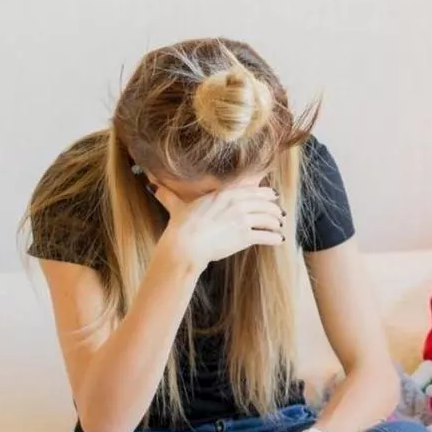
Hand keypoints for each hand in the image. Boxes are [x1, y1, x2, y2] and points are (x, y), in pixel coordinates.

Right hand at [154, 181, 285, 270]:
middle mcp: (236, 203)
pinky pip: (266, 235)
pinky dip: (275, 238)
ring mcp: (242, 219)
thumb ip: (169, 196)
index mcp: (224, 193)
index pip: (252, 190)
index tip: (271, 195)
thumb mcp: (178, 207)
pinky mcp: (245, 236)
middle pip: (264, 203)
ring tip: (279, 226)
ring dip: (276, 222)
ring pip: (268, 218)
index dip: (265, 193)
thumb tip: (152, 186)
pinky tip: (279, 240)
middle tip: (279, 213)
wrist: (185, 245)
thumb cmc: (181, 226)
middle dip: (274, 208)